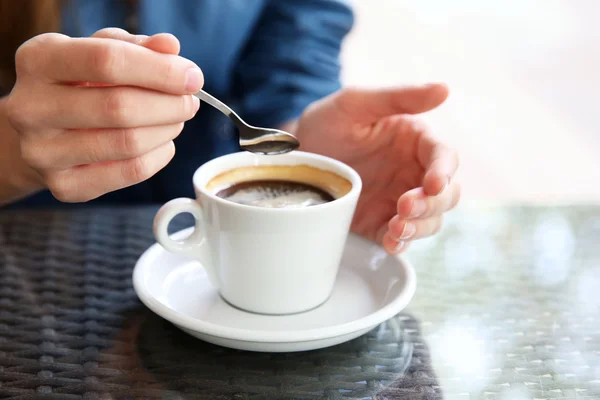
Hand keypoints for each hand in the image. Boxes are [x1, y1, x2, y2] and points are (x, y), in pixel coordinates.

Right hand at [4, 29, 202, 202]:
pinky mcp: (64, 186)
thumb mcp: (100, 52)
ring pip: (129, 143)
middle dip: (170, 105)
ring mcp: (43, 152)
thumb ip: (137, 47)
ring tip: (176, 120)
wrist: (42, 130)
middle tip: (189, 103)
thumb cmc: (79, 83)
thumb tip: (171, 47)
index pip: (107, 61)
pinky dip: (159, 156)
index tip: (192, 77)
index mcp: (38, 61)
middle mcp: (31, 107)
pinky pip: (131, 172)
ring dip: (167, 130)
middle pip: (119, 107)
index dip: (160, 70)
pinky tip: (162, 143)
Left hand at [294, 84, 459, 253]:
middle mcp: (412, 172)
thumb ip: (398, 97)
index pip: (443, 157)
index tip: (433, 183)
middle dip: (432, 203)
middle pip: (446, 194)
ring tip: (397, 227)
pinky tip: (391, 242)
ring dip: (420, 226)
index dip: (444, 171)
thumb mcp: (355, 103)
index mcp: (414, 141)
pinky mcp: (380, 222)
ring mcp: (398, 200)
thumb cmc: (327, 122)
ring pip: (430, 219)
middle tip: (405, 205)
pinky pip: (400, 237)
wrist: (297, 156)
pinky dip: (401, 243)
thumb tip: (444, 89)